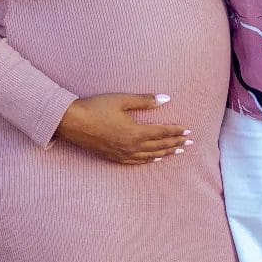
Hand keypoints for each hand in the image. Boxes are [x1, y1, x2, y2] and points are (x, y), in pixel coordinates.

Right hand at [56, 94, 192, 164]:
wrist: (72, 122)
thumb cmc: (96, 107)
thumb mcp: (122, 100)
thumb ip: (145, 101)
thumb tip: (166, 99)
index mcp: (135, 132)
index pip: (162, 132)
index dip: (176, 131)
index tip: (189, 130)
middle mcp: (131, 146)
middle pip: (159, 146)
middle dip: (175, 143)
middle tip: (189, 143)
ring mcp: (122, 153)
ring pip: (150, 156)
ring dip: (165, 153)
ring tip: (177, 151)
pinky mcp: (113, 157)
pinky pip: (136, 162)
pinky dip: (148, 160)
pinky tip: (154, 159)